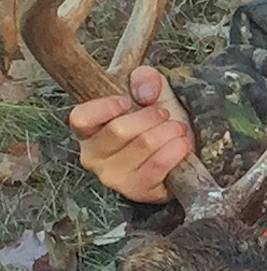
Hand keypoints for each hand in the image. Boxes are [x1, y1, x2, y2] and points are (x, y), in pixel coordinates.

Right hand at [69, 65, 194, 203]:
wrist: (176, 148)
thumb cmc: (154, 119)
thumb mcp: (150, 90)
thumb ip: (144, 79)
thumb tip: (146, 92)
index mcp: (88, 129)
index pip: (80, 118)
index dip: (103, 108)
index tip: (126, 101)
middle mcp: (94, 156)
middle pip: (118, 130)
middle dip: (149, 117)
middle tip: (164, 113)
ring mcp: (113, 177)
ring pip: (142, 146)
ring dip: (167, 132)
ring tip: (177, 128)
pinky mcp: (136, 191)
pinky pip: (156, 168)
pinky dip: (174, 152)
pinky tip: (181, 144)